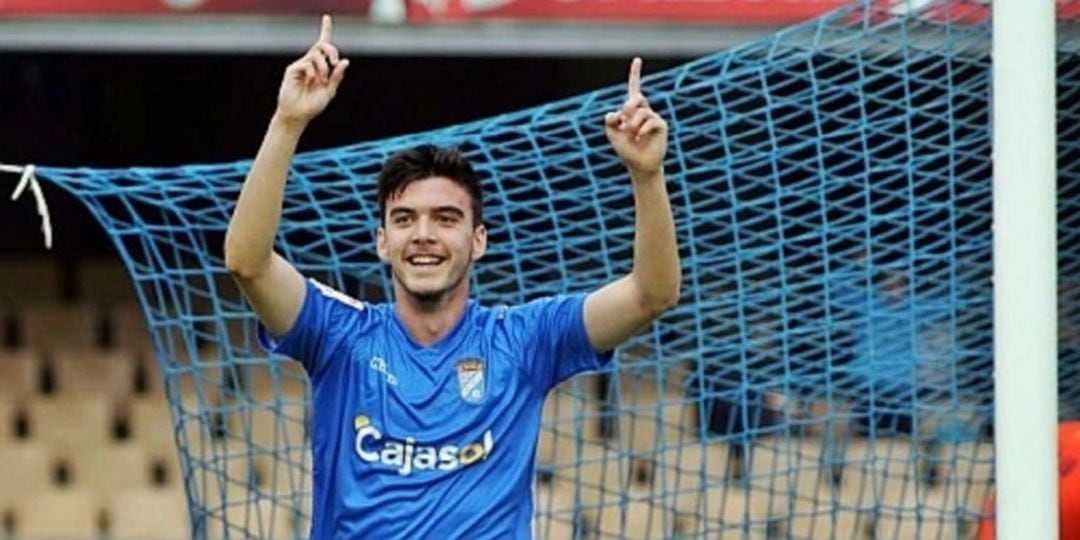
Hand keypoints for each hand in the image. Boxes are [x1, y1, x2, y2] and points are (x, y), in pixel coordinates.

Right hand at [276, 14, 349, 125]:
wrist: (298, 116)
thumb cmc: (312, 105)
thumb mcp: (329, 91)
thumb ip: (336, 77)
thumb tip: (345, 61)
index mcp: (320, 67)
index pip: (323, 46)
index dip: (325, 31)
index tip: (327, 18)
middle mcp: (310, 64)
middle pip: (321, 46)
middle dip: (330, 50)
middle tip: (334, 62)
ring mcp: (301, 66)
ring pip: (316, 55)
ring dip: (324, 67)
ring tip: (322, 81)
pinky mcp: (292, 70)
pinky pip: (307, 64)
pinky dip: (314, 72)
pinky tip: (313, 81)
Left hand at [604, 58, 667, 176]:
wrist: (639, 165)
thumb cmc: (626, 149)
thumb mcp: (612, 134)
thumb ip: (610, 121)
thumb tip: (615, 113)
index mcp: (632, 110)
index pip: (634, 88)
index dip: (635, 74)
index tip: (637, 59)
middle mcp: (644, 110)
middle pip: (635, 97)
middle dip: (627, 109)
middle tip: (625, 124)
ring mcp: (653, 117)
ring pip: (641, 111)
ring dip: (632, 125)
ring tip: (633, 135)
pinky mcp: (661, 125)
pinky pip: (650, 121)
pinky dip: (642, 130)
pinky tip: (640, 138)